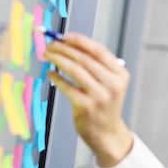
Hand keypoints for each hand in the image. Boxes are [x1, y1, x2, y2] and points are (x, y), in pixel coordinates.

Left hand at [43, 33, 133, 166]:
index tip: (65, 36)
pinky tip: (51, 73)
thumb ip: (97, 66)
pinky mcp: (85, 106)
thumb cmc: (104, 104)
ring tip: (47, 54)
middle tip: (51, 44)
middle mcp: (112, 85)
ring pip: (74, 70)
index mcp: (120, 75)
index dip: (80, 41)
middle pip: (84, 59)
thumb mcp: (110, 84)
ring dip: (58, 59)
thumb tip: (71, 44)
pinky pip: (67, 87)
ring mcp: (99, 96)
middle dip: (65, 48)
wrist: (106, 132)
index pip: (99, 51)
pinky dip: (57, 78)